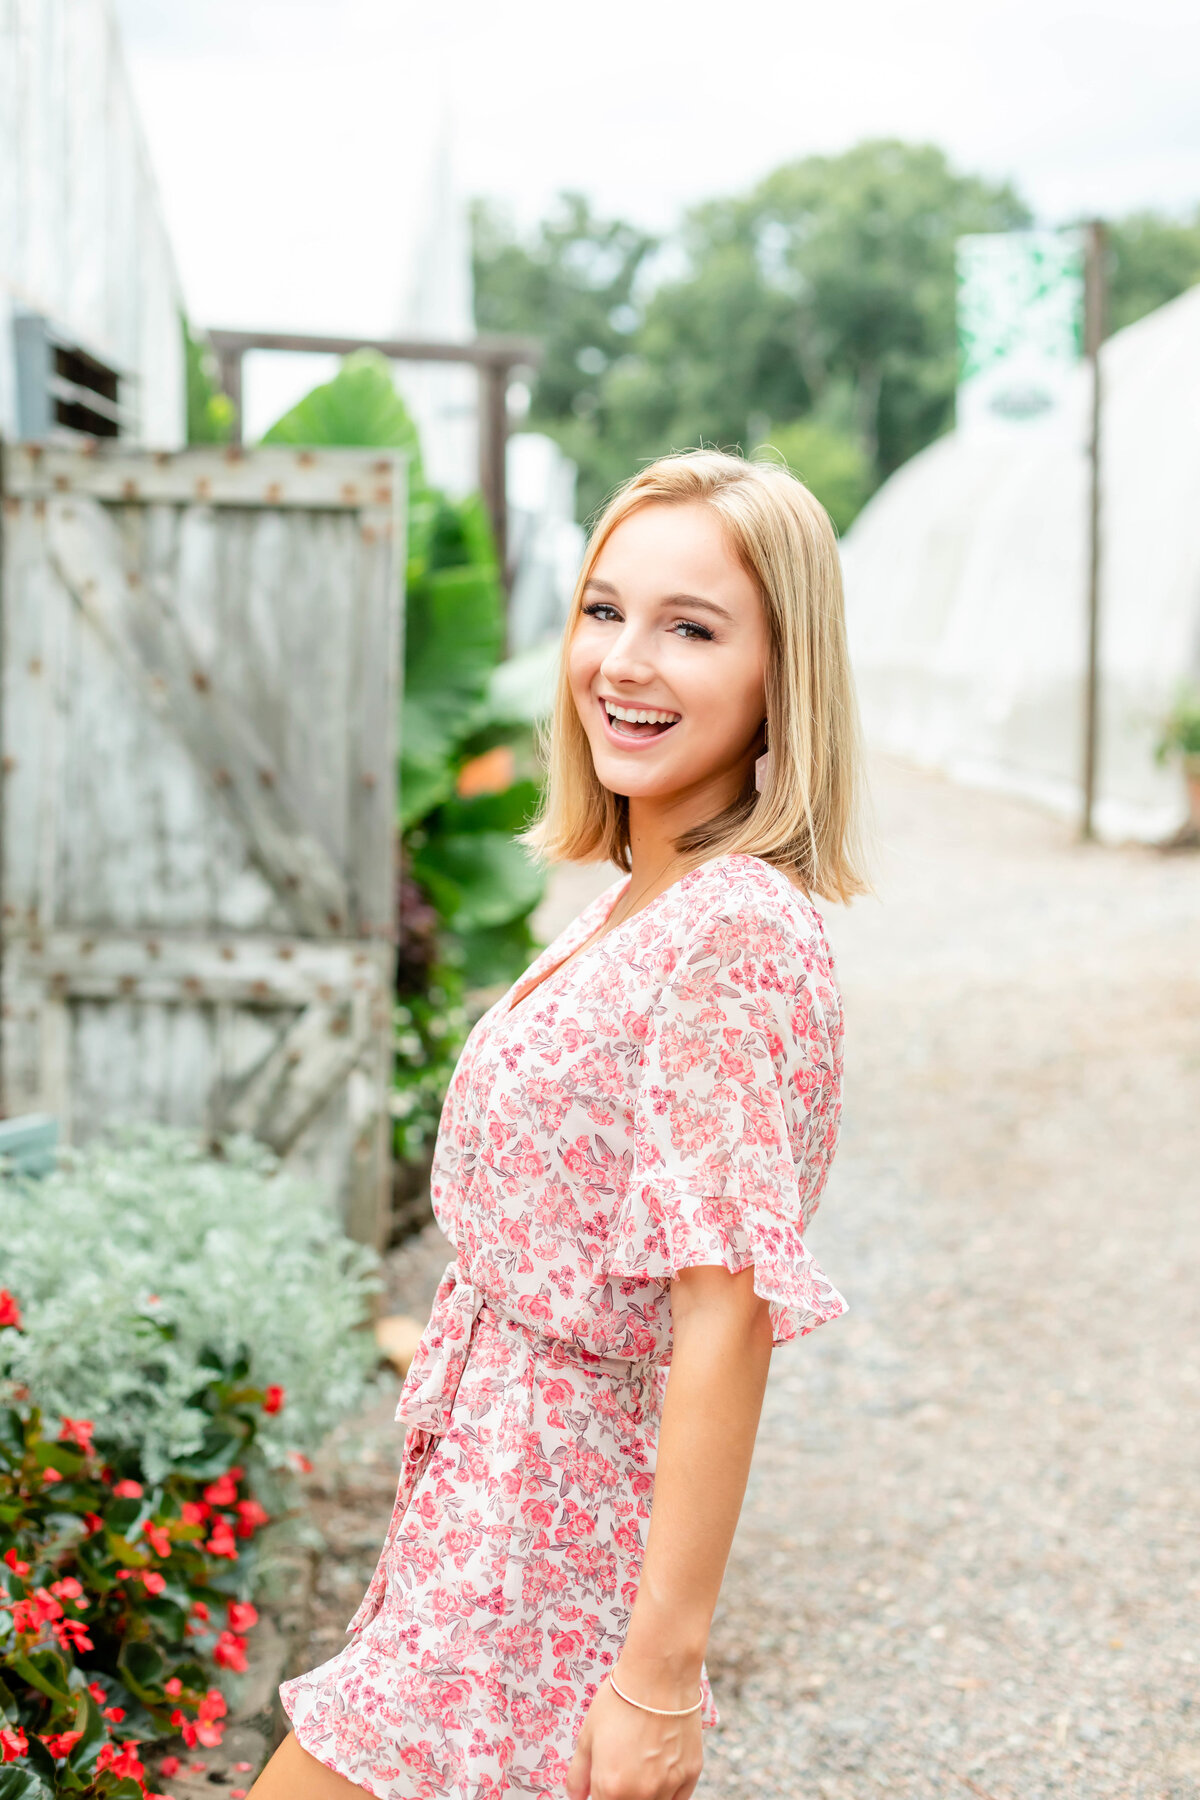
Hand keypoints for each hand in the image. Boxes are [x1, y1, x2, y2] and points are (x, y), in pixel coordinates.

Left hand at [565, 1672, 702, 1799]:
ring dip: (645, 1794)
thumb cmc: (619, 1700)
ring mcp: (669, 1786)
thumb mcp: (588, 1735)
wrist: (659, 1675)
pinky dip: (667, 1791)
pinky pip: (677, 1798)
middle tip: (623, 1770)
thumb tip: (576, 1797)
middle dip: (623, 1794)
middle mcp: (642, 1794)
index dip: (602, 1795)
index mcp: (610, 1787)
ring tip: (641, 1764)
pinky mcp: (691, 1774)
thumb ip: (578, 1774)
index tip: (605, 1785)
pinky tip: (660, 1768)